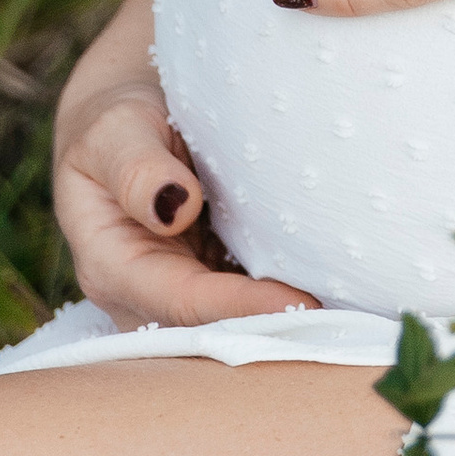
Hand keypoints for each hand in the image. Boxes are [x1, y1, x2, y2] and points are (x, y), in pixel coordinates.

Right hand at [51, 0, 316, 324]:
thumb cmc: (116, 126)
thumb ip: (137, 169)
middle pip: (209, 328)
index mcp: (112, 267)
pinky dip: (280, 303)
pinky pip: (241, 302)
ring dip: (279, 325)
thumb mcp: (114, 132)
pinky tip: (329, 296)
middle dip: (268, 329)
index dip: (239, 306)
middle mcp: (142, 297)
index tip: (297, 303)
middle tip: (337, 322)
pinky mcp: (205, 281)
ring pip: (228, 325)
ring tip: (342, 316)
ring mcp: (174, 294)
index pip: (183, 300)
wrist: (120, 129)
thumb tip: (175, 205)